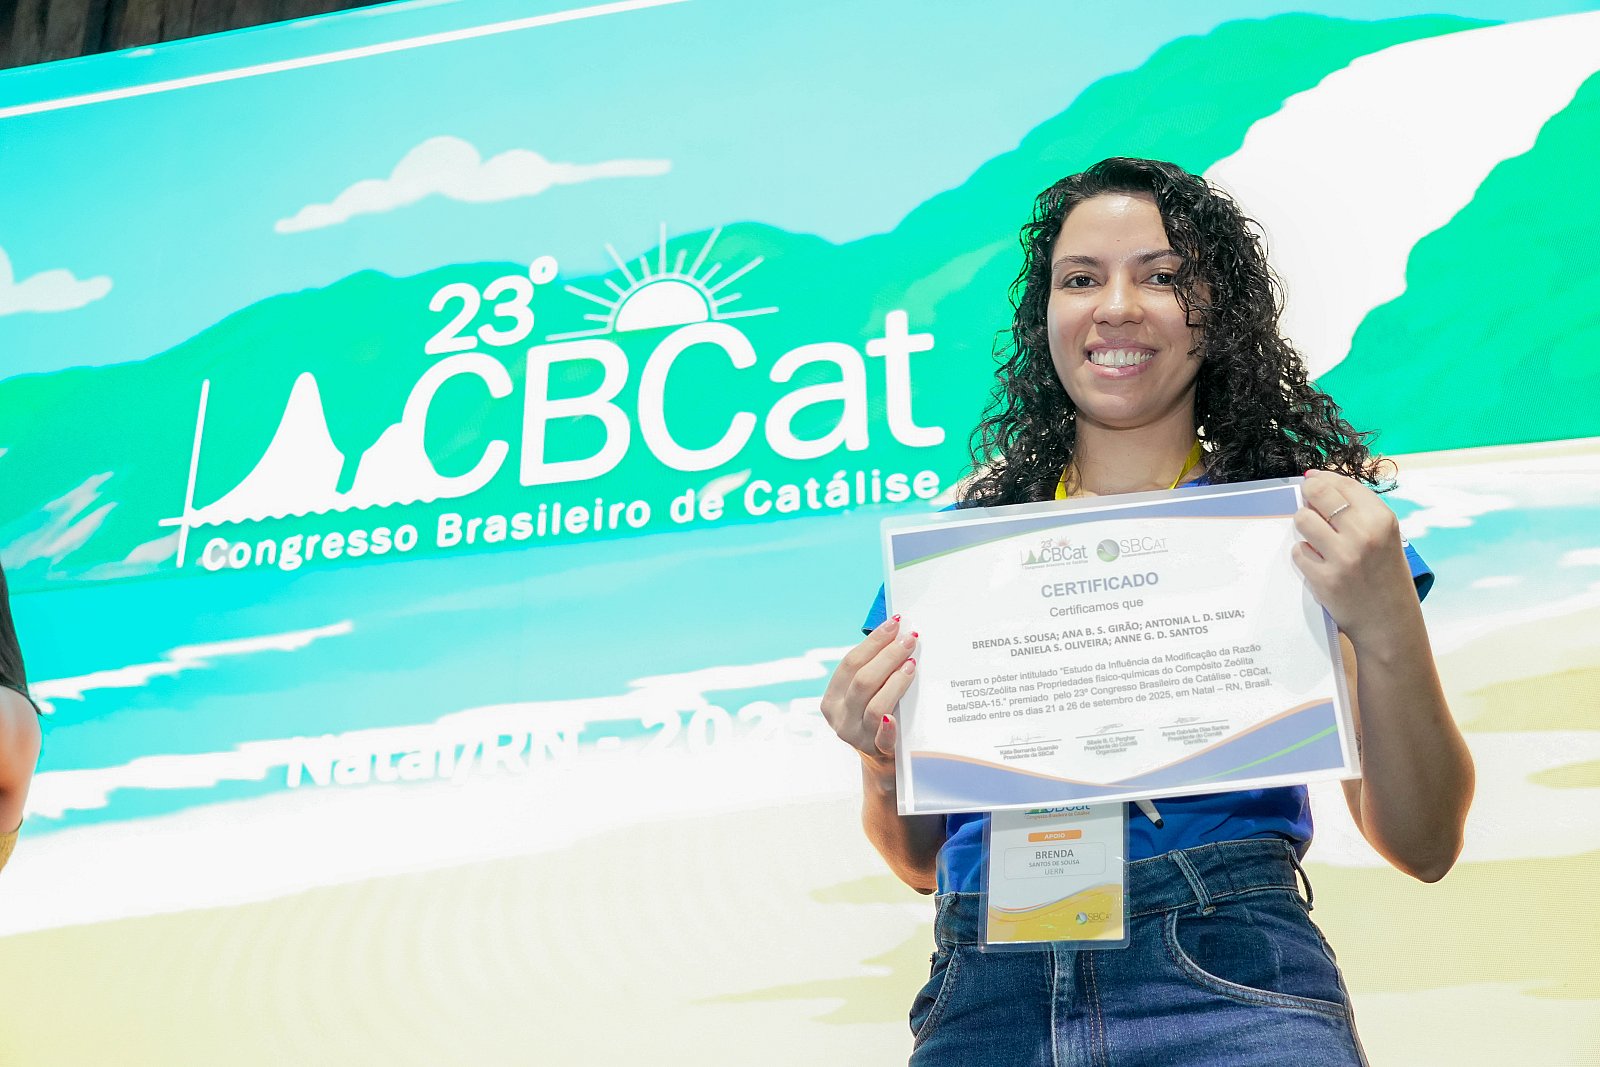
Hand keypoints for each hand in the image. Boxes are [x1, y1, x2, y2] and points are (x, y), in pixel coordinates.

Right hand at [820, 614, 918, 773]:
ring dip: (894, 681)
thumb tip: (897, 632)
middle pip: (862, 680)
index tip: (894, 624)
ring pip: (874, 705)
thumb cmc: (878, 717)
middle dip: (888, 655)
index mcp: (832, 698)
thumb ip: (873, 671)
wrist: (884, 763)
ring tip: (911, 663)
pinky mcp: (876, 752)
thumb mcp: (866, 696)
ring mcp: (857, 736)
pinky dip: (888, 728)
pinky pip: (882, 739)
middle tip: (909, 639)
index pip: (851, 663)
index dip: (873, 642)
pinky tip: (894, 718)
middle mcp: (840, 717)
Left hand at [1291, 470, 1416, 646]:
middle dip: (1308, 494)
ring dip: (1304, 525)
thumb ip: (1356, 510)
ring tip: (1315, 537)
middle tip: (1308, 502)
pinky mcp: (1324, 579)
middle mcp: (1364, 534)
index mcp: (1383, 519)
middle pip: (1318, 493)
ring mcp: (1343, 557)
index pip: (1342, 483)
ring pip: (1302, 519)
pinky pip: (1298, 552)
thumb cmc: (1386, 575)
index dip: (1322, 479)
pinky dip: (1303, 555)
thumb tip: (1314, 479)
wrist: (1390, 623)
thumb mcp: (1385, 536)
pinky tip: (1318, 562)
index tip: (1314, 481)